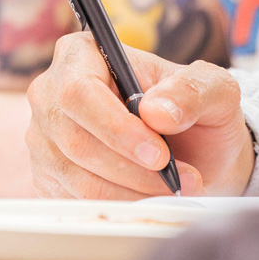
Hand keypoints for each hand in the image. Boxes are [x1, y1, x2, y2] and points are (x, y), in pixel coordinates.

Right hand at [26, 32, 253, 198]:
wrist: (195, 149)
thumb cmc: (196, 109)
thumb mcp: (213, 89)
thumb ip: (192, 90)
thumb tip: (156, 111)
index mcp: (82, 54)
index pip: (80, 92)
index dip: (116, 128)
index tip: (159, 154)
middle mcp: (52, 93)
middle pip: (75, 140)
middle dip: (132, 168)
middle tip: (181, 179)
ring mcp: (45, 137)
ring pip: (77, 177)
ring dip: (132, 191)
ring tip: (177, 189)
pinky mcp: (49, 176)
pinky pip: (77, 200)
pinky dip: (121, 205)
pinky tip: (152, 198)